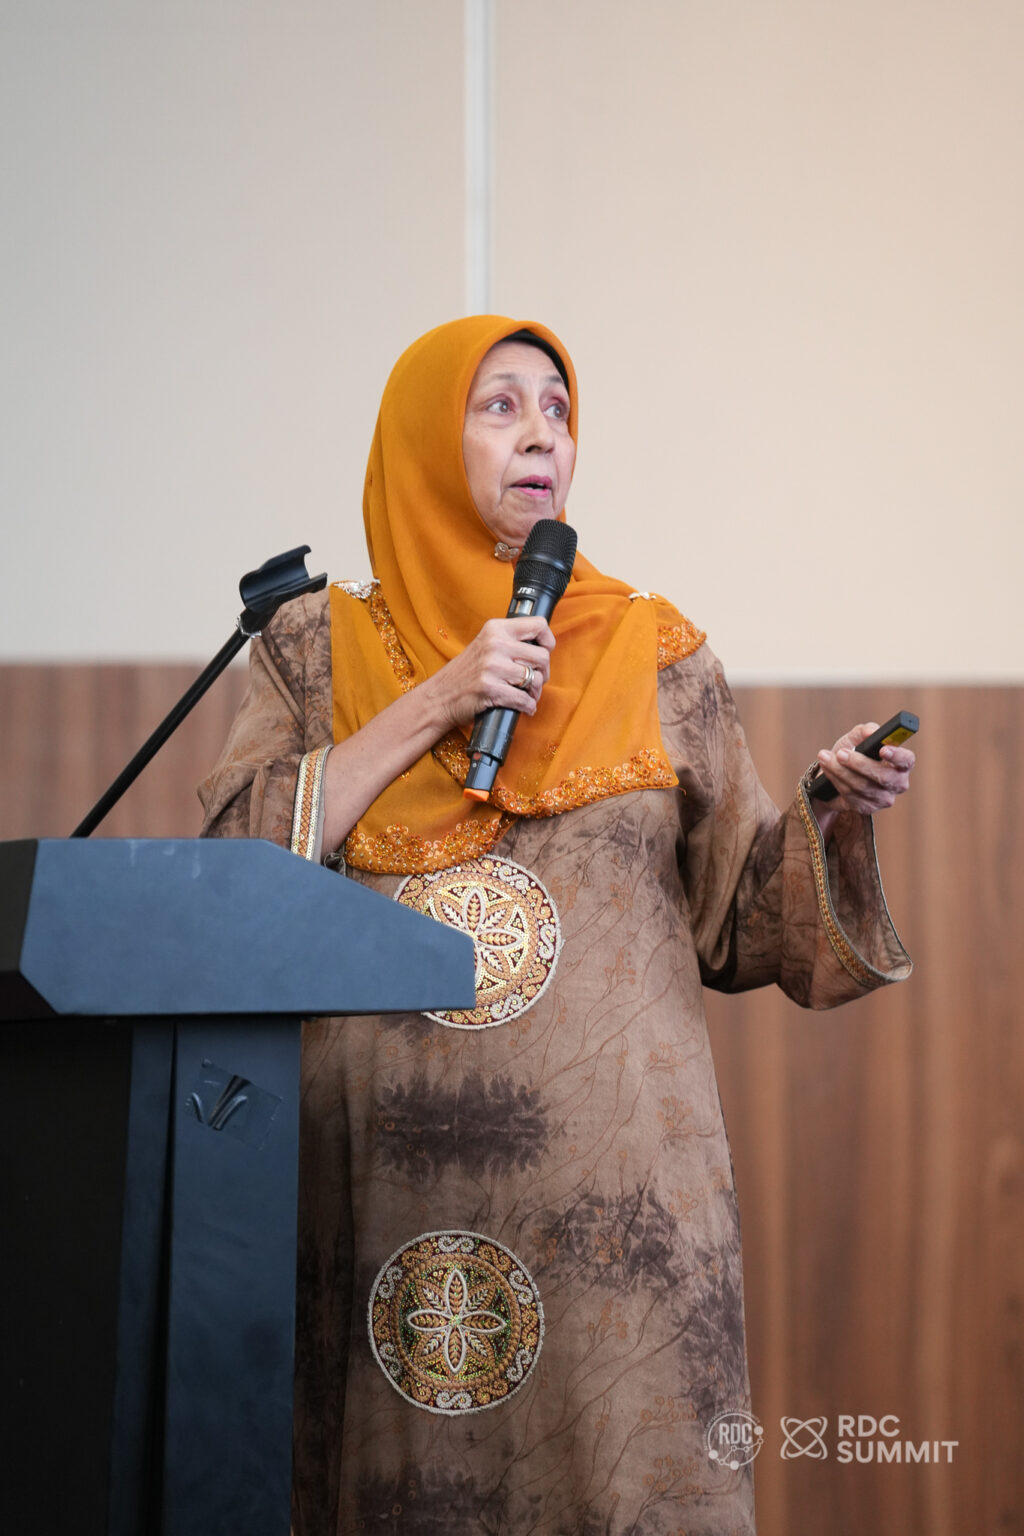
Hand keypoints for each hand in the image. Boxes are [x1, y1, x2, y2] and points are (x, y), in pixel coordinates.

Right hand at [420, 616, 554, 731]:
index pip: (538, 625)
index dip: (548, 641)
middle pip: (542, 656)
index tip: (545, 652)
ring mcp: (492, 666)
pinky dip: (528, 707)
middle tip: (535, 681)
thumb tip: (543, 647)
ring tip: (527, 695)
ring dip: (535, 693)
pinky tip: (524, 707)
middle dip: (544, 673)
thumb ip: (509, 641)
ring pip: (536, 679)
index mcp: (495, 629)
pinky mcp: (490, 688)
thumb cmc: (465, 673)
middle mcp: (495, 644)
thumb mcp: (484, 645)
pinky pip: (524, 699)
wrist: (440, 696)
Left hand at [811, 722, 915, 826]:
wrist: (835, 773)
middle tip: (841, 753)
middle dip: (859, 764)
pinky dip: (836, 780)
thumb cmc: (852, 752)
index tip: (883, 749)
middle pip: (883, 777)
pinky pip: (850, 795)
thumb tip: (871, 731)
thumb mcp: (856, 738)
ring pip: (862, 786)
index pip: (907, 760)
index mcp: (901, 763)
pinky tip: (827, 769)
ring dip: (840, 770)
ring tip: (825, 757)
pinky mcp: (867, 808)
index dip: (897, 756)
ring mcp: (883, 799)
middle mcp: (897, 783)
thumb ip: (864, 731)